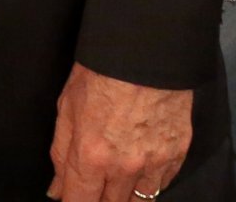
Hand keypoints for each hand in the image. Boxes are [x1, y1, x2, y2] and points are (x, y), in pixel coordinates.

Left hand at [46, 65, 190, 201]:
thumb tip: (58, 189)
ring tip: (117, 181)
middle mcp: (124, 167)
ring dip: (125, 196)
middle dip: (99, 200)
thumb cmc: (102, 70)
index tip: (73, 197)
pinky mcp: (177, 153)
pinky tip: (141, 168)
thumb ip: (61, 154)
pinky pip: (163, 184)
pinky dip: (150, 182)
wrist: (146, 49)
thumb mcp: (66, 107)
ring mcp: (154, 162)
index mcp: (91, 155)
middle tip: (95, 185)